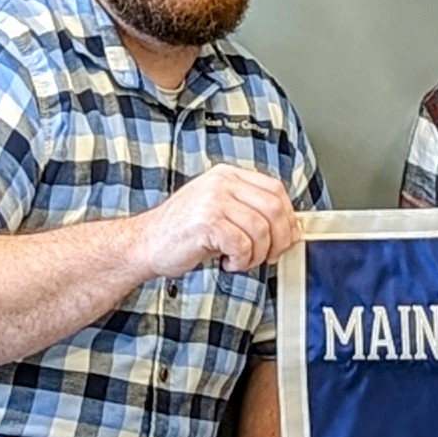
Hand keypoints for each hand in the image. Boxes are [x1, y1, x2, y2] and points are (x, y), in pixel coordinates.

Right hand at [130, 163, 297, 284]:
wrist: (146, 244)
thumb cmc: (183, 233)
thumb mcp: (221, 214)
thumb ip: (253, 215)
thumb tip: (292, 230)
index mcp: (227, 175)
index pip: (275, 189)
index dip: (288, 216)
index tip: (288, 237)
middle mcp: (221, 182)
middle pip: (274, 208)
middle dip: (279, 239)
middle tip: (269, 256)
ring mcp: (213, 199)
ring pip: (261, 229)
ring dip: (257, 254)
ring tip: (240, 260)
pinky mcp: (206, 220)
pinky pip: (243, 244)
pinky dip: (241, 260)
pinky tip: (226, 262)